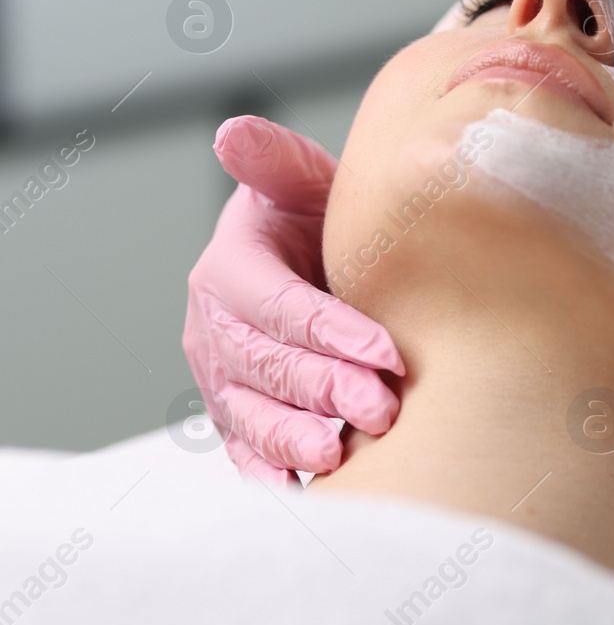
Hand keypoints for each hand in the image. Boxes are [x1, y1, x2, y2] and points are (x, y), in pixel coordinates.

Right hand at [182, 117, 403, 483]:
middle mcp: (214, 329)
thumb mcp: (303, 184)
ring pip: (252, 415)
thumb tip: (234, 134)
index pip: (278, 305)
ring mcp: (222, 379)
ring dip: (296, 438)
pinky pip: (246, 451)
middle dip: (326, 390)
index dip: (330, 331)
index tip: (387, 352)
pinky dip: (271, 472)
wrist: (309, 263)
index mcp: (228, 270)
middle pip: (268, 366)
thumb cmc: (314, 223)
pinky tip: (304, 489)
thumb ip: (278, 163)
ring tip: (342, 454)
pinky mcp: (237, 417)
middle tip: (383, 408)